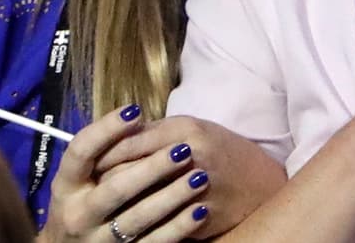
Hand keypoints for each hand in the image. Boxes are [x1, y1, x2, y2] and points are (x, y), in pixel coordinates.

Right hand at [43, 105, 209, 242]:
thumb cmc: (83, 198)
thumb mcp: (81, 176)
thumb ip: (104, 153)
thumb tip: (136, 117)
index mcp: (65, 185)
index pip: (81, 151)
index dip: (106, 129)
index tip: (135, 110)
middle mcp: (78, 214)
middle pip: (115, 189)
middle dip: (151, 169)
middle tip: (184, 150)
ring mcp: (99, 239)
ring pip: (138, 218)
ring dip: (171, 197)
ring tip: (200, 178)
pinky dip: (179, 227)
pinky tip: (200, 210)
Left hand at [93, 116, 286, 238]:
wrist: (264, 184)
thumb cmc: (223, 151)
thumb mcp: (194, 128)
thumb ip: (156, 132)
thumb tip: (116, 135)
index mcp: (185, 130)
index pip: (128, 142)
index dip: (104, 151)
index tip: (91, 160)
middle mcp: (191, 158)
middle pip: (128, 173)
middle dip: (105, 182)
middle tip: (94, 185)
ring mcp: (197, 192)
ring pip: (140, 202)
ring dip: (121, 207)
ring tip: (109, 206)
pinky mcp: (201, 220)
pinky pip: (161, 227)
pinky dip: (144, 227)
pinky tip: (133, 224)